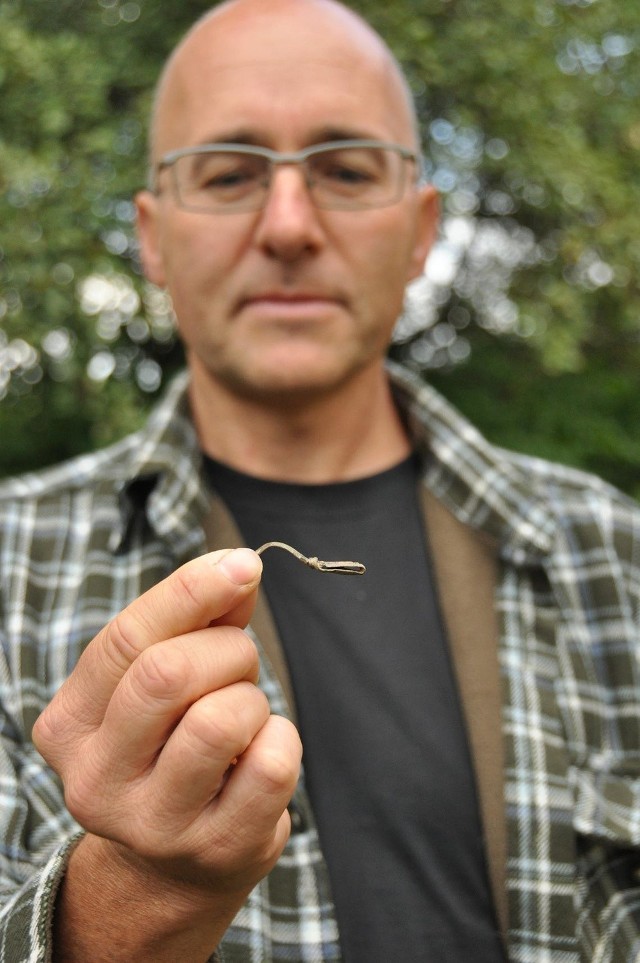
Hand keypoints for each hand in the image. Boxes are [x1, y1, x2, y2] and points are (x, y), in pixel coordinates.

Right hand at [32, 548, 301, 957]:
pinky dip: (281, 738)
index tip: (244, 563)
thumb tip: (239, 568)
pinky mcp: (217, 849)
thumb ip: (199, 620)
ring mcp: (154, 825)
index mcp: (69, 726)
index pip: (126, 640)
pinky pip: (272, 763)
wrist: (174, 862)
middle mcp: (96, 781)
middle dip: (227, 649)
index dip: (191, 590)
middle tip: (239, 664)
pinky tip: (261, 753)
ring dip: (252, 697)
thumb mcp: (165, 681)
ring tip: (244, 715)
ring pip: (222, 719)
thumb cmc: (171, 744)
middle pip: (169, 674)